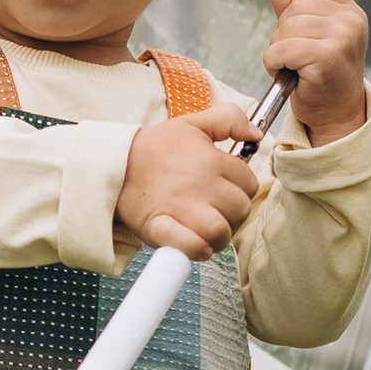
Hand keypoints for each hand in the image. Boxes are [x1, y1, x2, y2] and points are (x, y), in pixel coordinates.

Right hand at [118, 105, 263, 260]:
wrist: (114, 164)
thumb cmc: (155, 148)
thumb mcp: (192, 124)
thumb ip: (228, 119)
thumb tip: (256, 134)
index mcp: (212, 160)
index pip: (248, 183)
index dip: (239, 189)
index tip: (223, 190)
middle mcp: (201, 184)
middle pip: (240, 210)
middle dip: (232, 214)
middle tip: (214, 211)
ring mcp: (181, 208)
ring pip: (222, 231)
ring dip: (218, 237)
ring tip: (205, 230)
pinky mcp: (161, 229)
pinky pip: (191, 246)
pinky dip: (197, 250)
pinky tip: (197, 246)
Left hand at [265, 0, 368, 145]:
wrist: (335, 115)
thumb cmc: (322, 76)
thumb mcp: (309, 36)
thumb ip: (293, 8)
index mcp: (351, 11)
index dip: (299, 9)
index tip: (308, 35)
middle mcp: (351, 21)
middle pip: (295, 7)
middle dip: (285, 33)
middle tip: (300, 58)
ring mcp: (342, 38)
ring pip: (285, 28)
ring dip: (279, 50)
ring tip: (296, 67)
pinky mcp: (326, 57)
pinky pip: (281, 49)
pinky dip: (274, 64)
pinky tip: (291, 76)